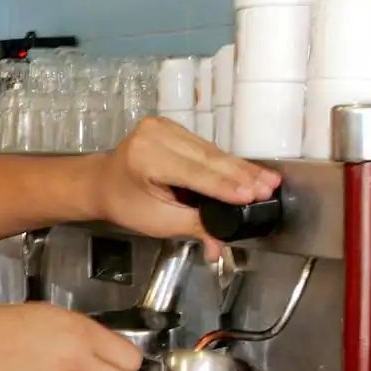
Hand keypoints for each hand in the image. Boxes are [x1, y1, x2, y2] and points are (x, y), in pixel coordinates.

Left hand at [94, 117, 281, 258]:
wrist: (101, 183)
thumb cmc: (125, 203)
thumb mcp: (157, 222)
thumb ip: (194, 228)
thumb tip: (221, 244)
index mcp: (145, 158)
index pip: (195, 173)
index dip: (226, 186)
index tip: (253, 196)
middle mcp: (154, 136)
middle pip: (208, 158)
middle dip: (241, 176)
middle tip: (268, 189)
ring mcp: (162, 126)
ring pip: (210, 150)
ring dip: (239, 168)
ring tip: (265, 181)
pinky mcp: (170, 125)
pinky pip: (205, 146)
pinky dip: (225, 161)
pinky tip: (246, 171)